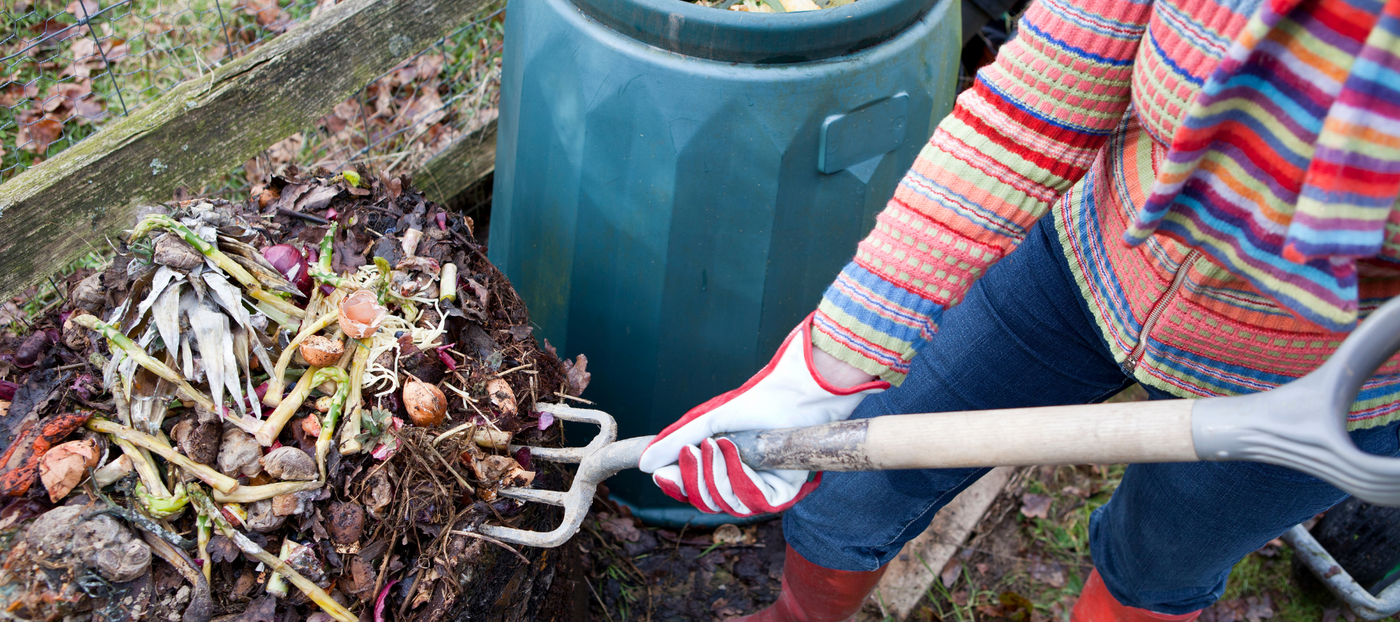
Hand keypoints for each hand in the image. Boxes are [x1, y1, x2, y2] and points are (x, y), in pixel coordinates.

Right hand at [639, 313, 887, 515]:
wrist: (796, 393)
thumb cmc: (756, 402)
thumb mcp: (708, 421)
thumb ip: (676, 442)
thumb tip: (644, 464)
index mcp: (723, 467)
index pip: (693, 490)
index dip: (676, 486)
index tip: (660, 474)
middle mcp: (742, 483)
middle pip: (706, 501)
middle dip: (695, 478)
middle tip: (694, 450)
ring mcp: (762, 490)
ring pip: (727, 504)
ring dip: (718, 474)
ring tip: (719, 443)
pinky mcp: (784, 494)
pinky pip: (753, 501)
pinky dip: (740, 477)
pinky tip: (737, 451)